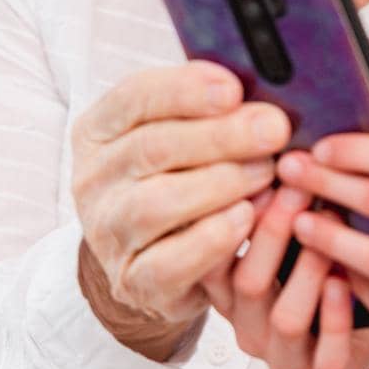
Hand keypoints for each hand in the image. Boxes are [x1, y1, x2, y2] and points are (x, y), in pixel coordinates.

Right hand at [70, 60, 289, 359]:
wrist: (157, 261)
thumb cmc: (180, 178)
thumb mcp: (184, 135)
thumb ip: (210, 108)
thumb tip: (262, 87)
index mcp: (100, 130)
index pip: (133, 97)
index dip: (185, 90)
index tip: (235, 89)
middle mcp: (93, 179)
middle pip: (152, 148)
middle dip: (221, 135)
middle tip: (274, 129)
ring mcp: (107, 233)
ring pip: (156, 204)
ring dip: (221, 184)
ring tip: (266, 173)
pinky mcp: (132, 281)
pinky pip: (167, 263)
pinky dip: (212, 239)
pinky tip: (246, 217)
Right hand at [214, 182, 368, 368]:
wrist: (364, 325)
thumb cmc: (324, 263)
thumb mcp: (296, 226)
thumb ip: (284, 189)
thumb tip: (286, 132)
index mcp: (231, 286)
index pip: (209, 255)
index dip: (226, 215)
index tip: (251, 170)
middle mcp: (249, 321)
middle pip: (247, 281)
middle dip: (274, 228)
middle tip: (299, 183)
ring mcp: (283, 351)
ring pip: (286, 316)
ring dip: (310, 268)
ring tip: (334, 226)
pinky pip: (325, 353)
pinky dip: (337, 314)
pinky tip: (346, 279)